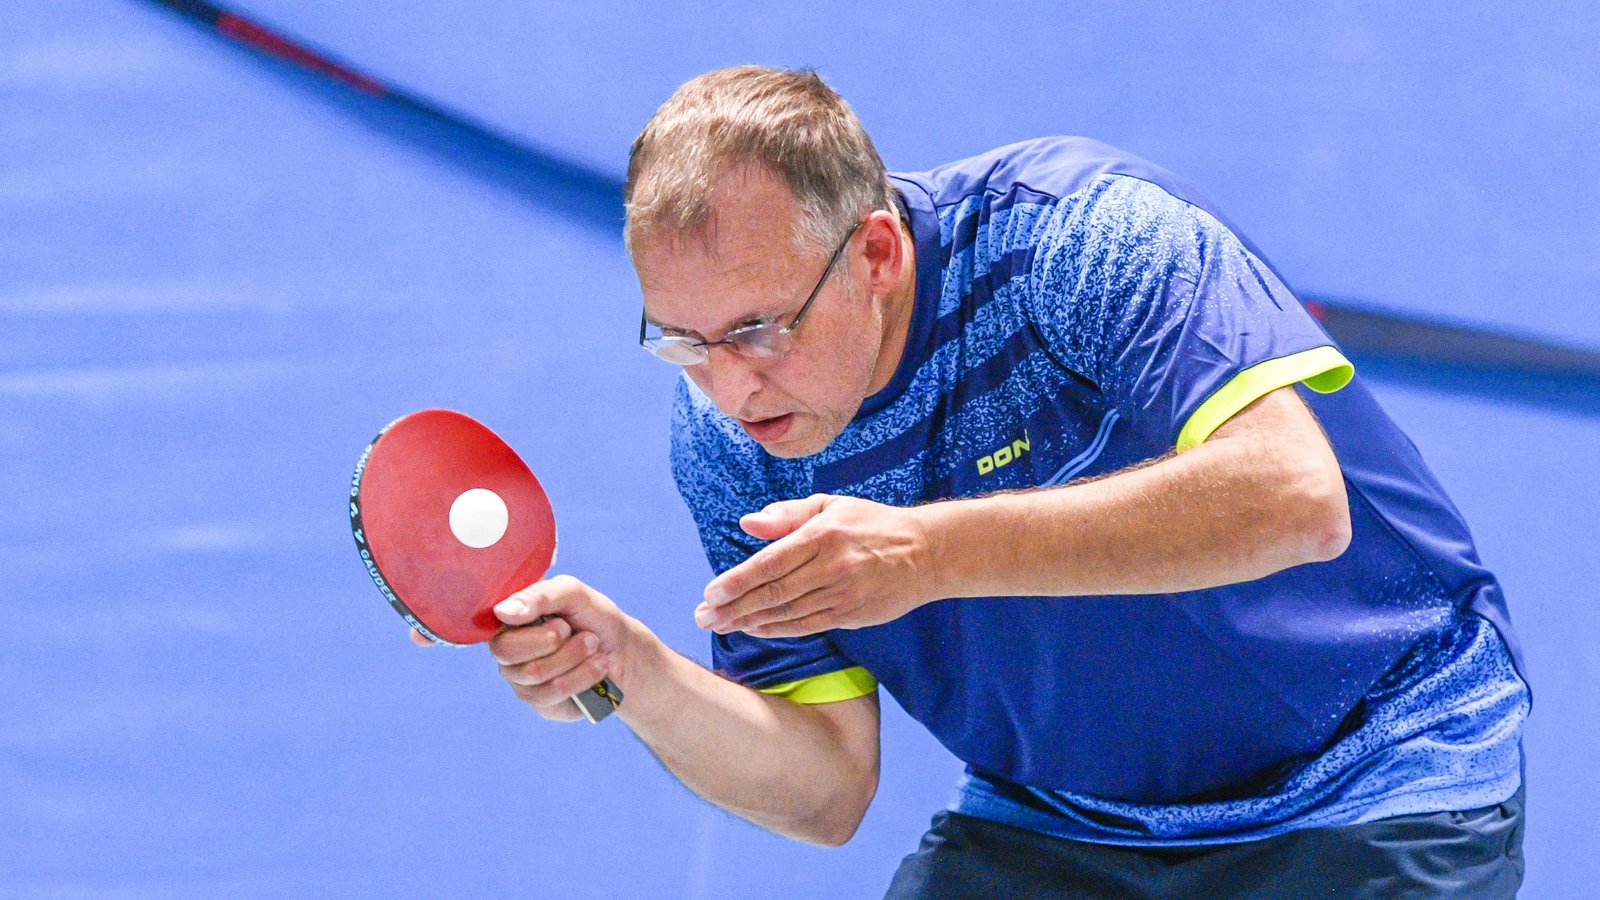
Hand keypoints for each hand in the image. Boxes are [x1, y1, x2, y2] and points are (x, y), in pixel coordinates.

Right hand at [487, 575, 634, 721]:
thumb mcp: (572, 593)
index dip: (535, 628)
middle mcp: (508, 652)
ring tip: (593, 647)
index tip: (563, 622)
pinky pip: (553, 693)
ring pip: (535, 673)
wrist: (623, 649)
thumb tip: (502, 611)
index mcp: (508, 621)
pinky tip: (596, 668)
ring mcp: (521, 681)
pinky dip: (583, 677)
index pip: (497, 628)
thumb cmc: (592, 617)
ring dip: (575, 657)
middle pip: (508, 653)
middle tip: (582, 635)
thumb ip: (539, 596)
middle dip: (556, 641)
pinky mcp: (541, 703)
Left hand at [695, 494, 940, 638]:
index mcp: (823, 534)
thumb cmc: (871, 524)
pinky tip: (755, 629)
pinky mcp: (853, 614)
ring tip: (721, 625)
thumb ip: (787, 514)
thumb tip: (747, 522)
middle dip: (734, 607)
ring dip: (750, 622)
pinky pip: (808, 626)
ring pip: (788, 613)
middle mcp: (832, 565)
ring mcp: (844, 593)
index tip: (710, 593)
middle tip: (703, 617)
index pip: (770, 562)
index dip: (737, 581)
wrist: (925, 552)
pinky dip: (779, 630)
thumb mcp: (831, 506)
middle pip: (774, 592)